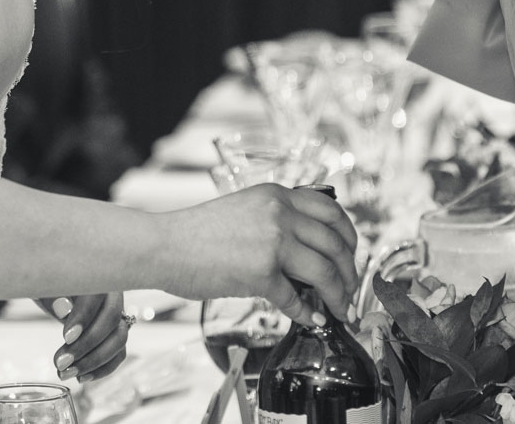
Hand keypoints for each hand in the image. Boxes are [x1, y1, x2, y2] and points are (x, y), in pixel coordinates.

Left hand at [42, 293, 127, 381]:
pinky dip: (102, 368)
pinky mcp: (115, 334)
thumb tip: (62, 309)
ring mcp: (118, 316)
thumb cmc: (50, 287)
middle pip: (112, 320)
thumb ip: (52, 295)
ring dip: (93, 361)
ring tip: (66, 372)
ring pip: (119, 339)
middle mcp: (113, 295)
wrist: (56, 291)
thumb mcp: (45, 287)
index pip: (97, 296)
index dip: (84, 317)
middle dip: (87, 345)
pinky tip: (81, 377)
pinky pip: (118, 353)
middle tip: (60, 362)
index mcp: (97, 278)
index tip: (66, 337)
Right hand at [160, 184, 359, 323]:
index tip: (351, 256)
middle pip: (336, 244)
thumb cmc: (197, 232)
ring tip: (340, 310)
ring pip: (325, 272)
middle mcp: (280, 213)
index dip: (350, 238)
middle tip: (350, 291)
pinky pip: (296, 299)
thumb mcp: (245, 208)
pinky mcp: (261, 273)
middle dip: (350, 273)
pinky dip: (308, 313)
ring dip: (338, 296)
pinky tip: (311, 320)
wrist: (163, 245)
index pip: (333, 212)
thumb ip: (277, 219)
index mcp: (277, 195)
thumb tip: (307, 250)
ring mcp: (272, 242)